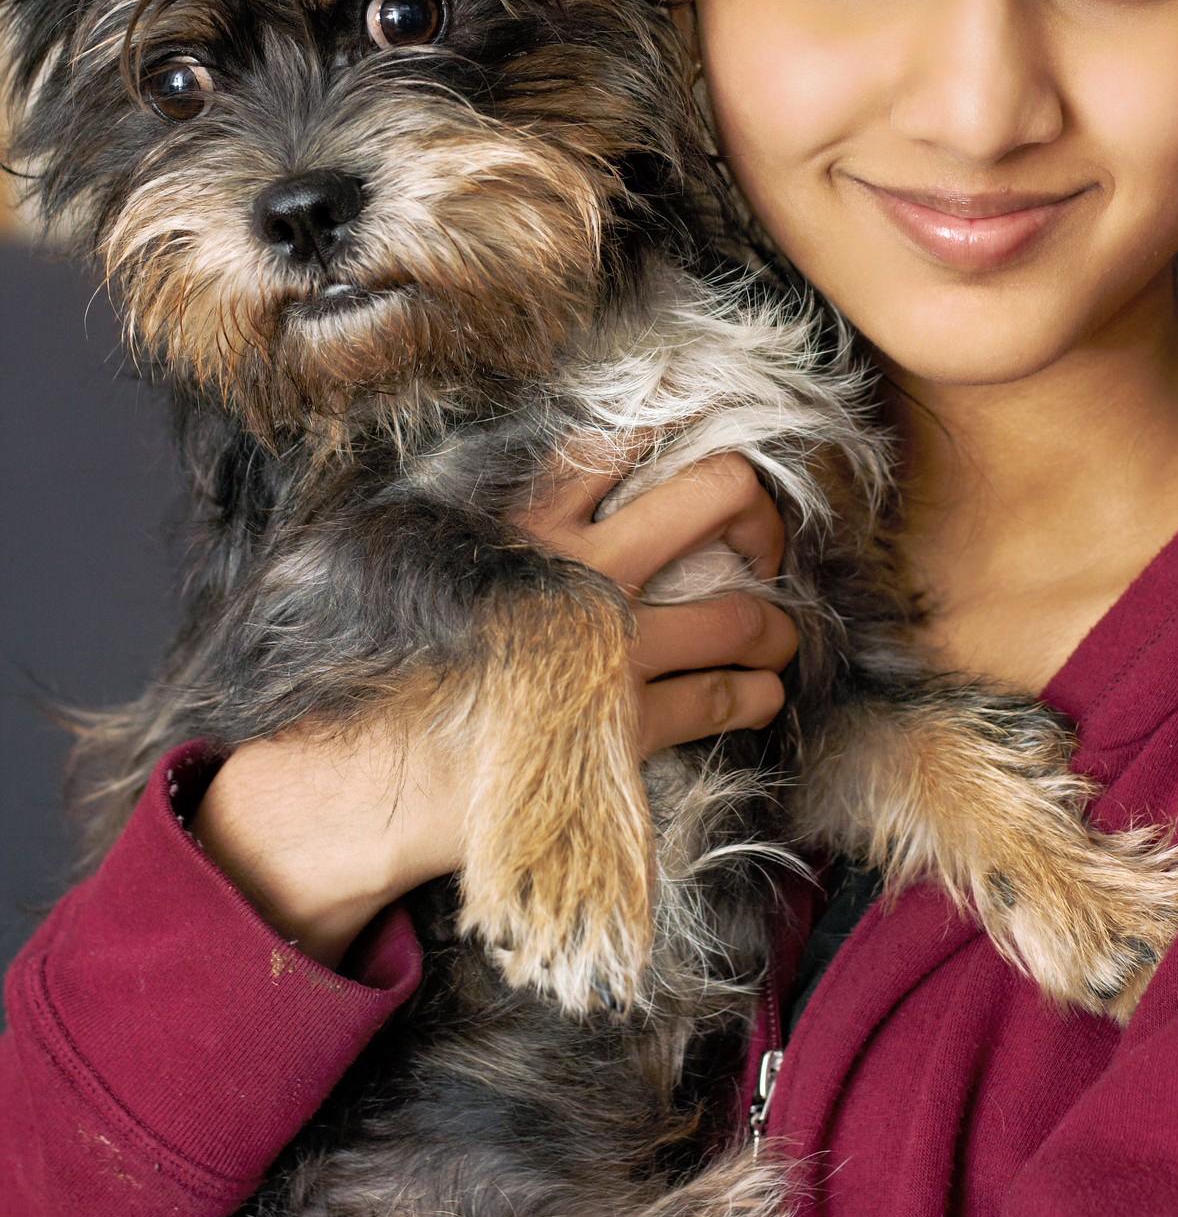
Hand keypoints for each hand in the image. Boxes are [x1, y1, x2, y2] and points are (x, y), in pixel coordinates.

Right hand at [191, 448, 796, 965]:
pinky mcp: (623, 728)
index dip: (686, 435)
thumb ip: (500, 522)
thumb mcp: (430, 563)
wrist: (363, 781)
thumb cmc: (395, 669)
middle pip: (720, 488)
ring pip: (742, 611)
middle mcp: (579, 566)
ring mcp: (609, 647)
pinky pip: (724, 697)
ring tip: (774, 637)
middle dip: (761, 512)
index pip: (625, 435)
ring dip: (775, 625)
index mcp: (527, 517)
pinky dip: (756, 693)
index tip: (707, 471)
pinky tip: (757, 696)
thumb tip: (573, 485)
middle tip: (761, 546)